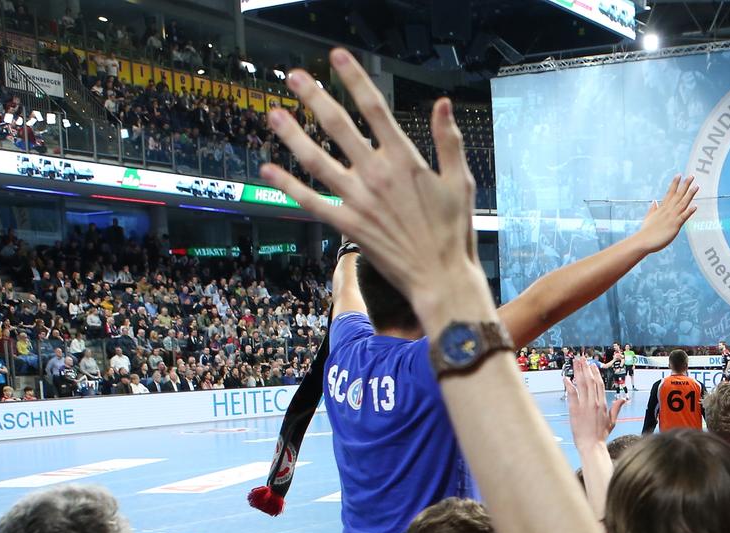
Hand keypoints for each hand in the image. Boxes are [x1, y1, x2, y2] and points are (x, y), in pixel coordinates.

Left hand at [261, 50, 486, 320]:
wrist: (440, 278)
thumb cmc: (455, 232)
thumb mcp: (460, 182)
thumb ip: (448, 141)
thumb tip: (443, 105)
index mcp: (405, 160)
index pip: (374, 109)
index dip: (354, 80)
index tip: (337, 58)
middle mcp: (376, 174)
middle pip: (337, 126)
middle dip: (314, 97)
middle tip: (294, 77)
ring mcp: (358, 200)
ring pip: (316, 160)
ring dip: (292, 135)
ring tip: (274, 114)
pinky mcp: (347, 224)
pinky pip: (311, 201)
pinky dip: (287, 186)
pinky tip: (268, 170)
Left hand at [566, 357, 625, 448]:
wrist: (592, 445)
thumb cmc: (601, 435)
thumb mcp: (612, 421)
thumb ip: (616, 408)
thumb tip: (623, 399)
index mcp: (603, 404)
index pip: (599, 384)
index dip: (595, 373)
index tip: (592, 365)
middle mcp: (594, 402)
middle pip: (590, 381)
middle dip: (586, 368)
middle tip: (582, 359)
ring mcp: (584, 406)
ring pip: (582, 384)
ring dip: (578, 372)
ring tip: (575, 362)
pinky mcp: (575, 410)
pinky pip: (572, 394)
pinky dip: (568, 385)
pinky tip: (566, 378)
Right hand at [632, 176, 698, 253]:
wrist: (643, 241)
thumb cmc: (646, 232)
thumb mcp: (648, 217)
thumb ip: (652, 209)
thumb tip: (654, 201)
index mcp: (662, 208)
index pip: (670, 193)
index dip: (675, 184)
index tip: (679, 175)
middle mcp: (667, 210)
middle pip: (678, 195)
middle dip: (685, 185)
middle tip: (692, 176)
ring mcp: (671, 217)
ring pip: (682, 203)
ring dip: (690, 194)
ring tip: (696, 186)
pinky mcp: (675, 226)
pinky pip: (683, 217)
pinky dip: (689, 211)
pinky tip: (695, 206)